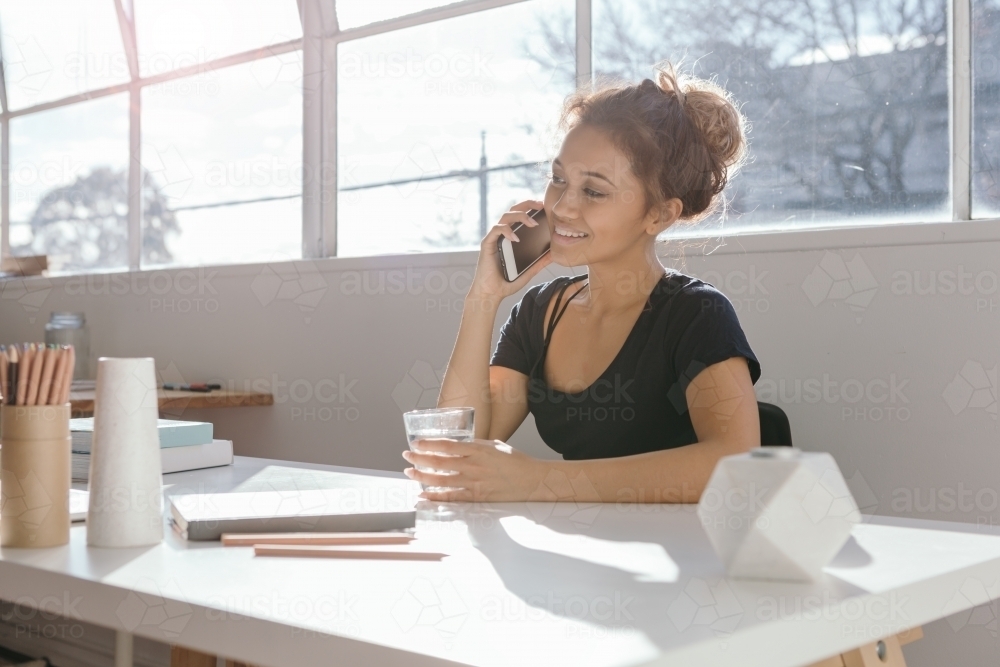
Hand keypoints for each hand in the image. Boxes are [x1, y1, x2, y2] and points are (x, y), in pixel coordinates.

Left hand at [402, 438, 545, 501]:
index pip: (447, 445)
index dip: (429, 444)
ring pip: (442, 480)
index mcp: (478, 450)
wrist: (532, 480)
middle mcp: (473, 465)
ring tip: (409, 472)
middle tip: (407, 455)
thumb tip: (458, 446)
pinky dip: (437, 496)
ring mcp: (474, 482)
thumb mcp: (495, 446)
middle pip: (439, 462)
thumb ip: (475, 446)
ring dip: (422, 476)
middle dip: (420, 458)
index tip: (416, 443)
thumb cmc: (516, 462)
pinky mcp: (477, 497)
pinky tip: (424, 495)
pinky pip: (452, 497)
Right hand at [468, 200, 554, 307]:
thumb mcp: (528, 271)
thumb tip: (553, 255)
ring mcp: (494, 238)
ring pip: (505, 216)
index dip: (531, 208)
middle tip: (541, 205)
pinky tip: (515, 238)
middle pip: (513, 210)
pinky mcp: (487, 244)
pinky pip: (496, 230)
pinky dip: (506, 231)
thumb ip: (539, 262)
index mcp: (511, 237)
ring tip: (532, 223)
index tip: (544, 207)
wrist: (491, 294)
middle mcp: (502, 234)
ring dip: (520, 216)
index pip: (520, 216)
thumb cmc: (506, 282)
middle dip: (527, 205)